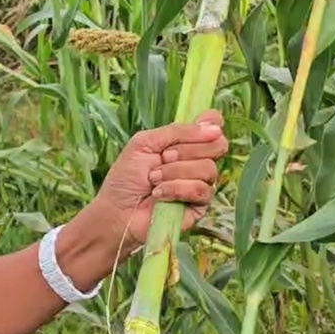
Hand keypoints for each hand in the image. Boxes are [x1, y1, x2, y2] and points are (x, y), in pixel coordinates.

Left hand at [91, 109, 227, 250]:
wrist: (117, 209)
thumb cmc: (127, 176)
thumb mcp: (144, 143)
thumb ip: (176, 131)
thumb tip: (214, 127)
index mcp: (184, 143)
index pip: (213, 126)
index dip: (212, 124)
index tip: (203, 124)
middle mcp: (197, 161)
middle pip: (217, 146)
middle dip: (186, 150)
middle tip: (163, 157)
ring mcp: (201, 183)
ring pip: (208, 168)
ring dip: (175, 172)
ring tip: (153, 179)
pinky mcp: (200, 205)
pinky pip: (201, 190)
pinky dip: (176, 188)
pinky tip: (159, 194)